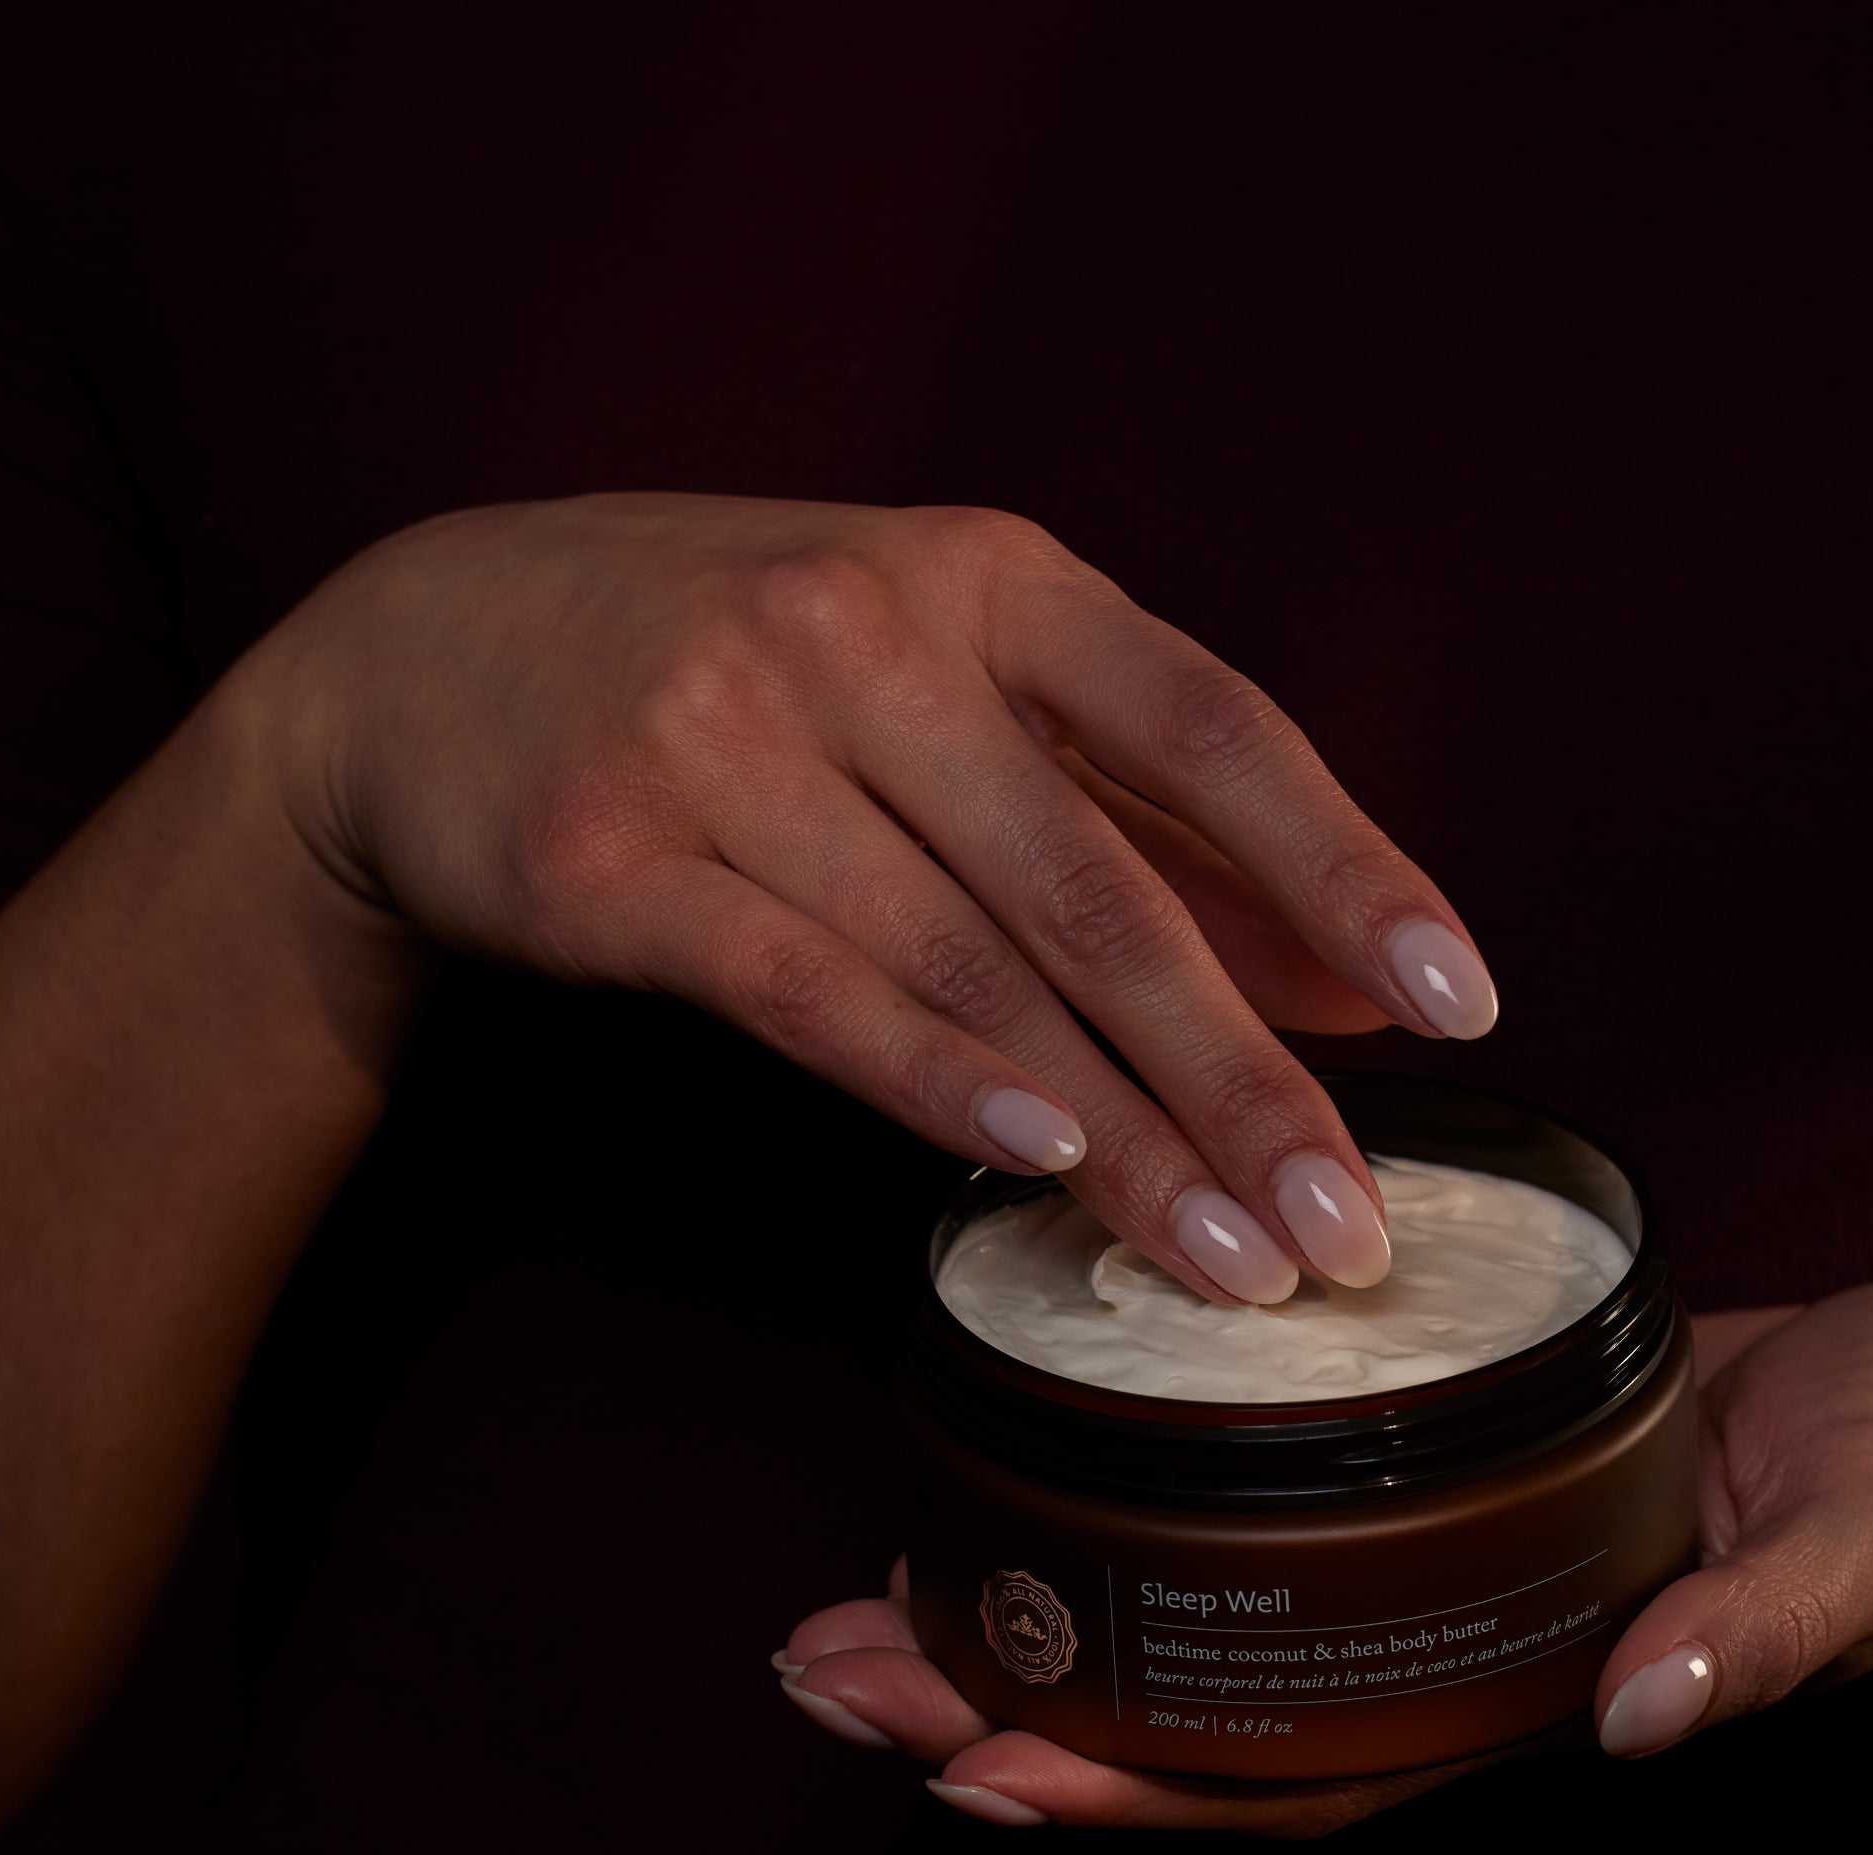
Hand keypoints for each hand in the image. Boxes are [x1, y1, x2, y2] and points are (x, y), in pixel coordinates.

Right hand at [234, 493, 1501, 1297]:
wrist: (412, 656)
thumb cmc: (725, 674)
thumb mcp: (943, 683)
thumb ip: (1141, 819)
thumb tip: (1350, 979)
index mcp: (983, 574)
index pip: (1210, 725)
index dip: (1343, 867)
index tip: (1460, 1004)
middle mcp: (861, 631)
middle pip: (1100, 884)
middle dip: (1243, 1076)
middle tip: (1347, 1227)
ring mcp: (722, 737)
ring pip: (969, 963)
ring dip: (1121, 1135)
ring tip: (1227, 1262)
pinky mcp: (606, 857)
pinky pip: (805, 991)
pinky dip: (934, 1081)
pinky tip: (1041, 1169)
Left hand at [775, 1286, 1872, 1829]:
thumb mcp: (1864, 1541)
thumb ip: (1764, 1629)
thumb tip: (1638, 1719)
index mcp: (1515, 1704)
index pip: (1290, 1786)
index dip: (1132, 1793)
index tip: (973, 1775)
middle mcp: (1429, 1659)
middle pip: (1182, 1727)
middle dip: (998, 1715)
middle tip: (820, 1670)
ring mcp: (1407, 1575)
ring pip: (1180, 1631)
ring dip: (1016, 1625)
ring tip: (850, 1595)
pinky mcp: (1408, 1468)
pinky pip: (1232, 1509)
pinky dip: (1109, 1500)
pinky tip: (1004, 1453)